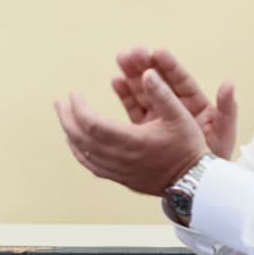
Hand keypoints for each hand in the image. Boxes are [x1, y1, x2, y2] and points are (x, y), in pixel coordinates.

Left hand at [56, 69, 207, 195]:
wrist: (193, 182)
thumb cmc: (188, 147)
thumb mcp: (180, 115)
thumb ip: (162, 93)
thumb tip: (147, 72)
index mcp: (132, 140)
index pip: (92, 124)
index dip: (78, 108)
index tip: (73, 94)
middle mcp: (120, 158)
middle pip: (81, 138)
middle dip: (67, 118)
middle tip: (60, 103)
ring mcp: (118, 171)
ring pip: (83, 153)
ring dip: (70, 134)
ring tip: (64, 118)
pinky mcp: (120, 178)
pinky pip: (91, 165)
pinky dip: (78, 152)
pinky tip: (74, 142)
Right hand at [111, 47, 237, 158]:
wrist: (198, 180)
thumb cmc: (215, 155)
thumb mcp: (224, 131)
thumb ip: (227, 108)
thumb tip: (229, 84)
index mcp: (195, 104)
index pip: (180, 80)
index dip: (169, 66)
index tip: (157, 53)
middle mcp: (175, 107)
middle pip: (159, 81)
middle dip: (145, 65)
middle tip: (132, 52)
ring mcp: (159, 117)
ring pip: (144, 91)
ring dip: (132, 75)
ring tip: (121, 60)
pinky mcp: (146, 128)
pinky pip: (134, 108)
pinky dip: (125, 94)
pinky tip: (116, 81)